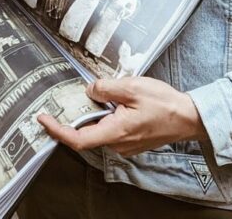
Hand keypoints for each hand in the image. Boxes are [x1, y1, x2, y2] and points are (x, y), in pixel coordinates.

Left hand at [37, 76, 206, 157]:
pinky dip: (104, 116)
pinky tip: (111, 101)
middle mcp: (118, 143)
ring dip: (93, 113)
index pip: (78, 139)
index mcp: (116, 132)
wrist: (189, 117)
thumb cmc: (164, 103)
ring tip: (97, 94)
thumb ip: (106, 88)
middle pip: (87, 132)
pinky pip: (110, 129)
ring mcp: (125, 144)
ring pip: (99, 129)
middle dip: (75, 115)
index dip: (57, 130)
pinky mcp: (131, 140)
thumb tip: (89, 90)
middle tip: (66, 96)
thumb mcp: (132, 87)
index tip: (43, 119)